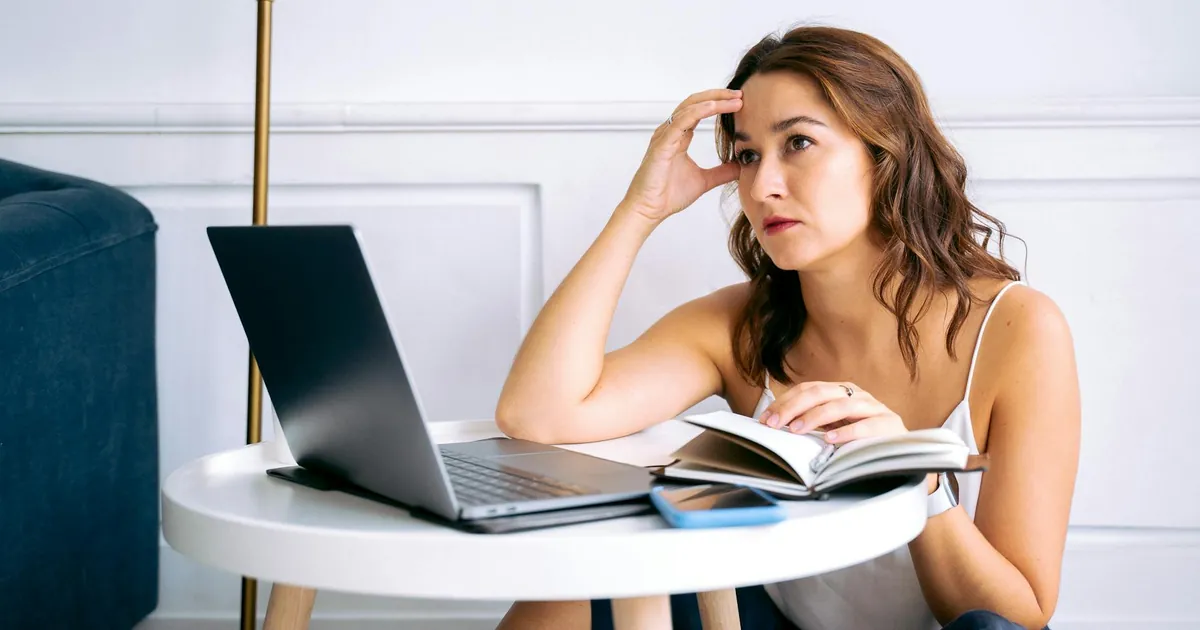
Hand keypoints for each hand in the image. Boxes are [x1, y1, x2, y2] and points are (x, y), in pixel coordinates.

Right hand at [620, 89, 742, 222]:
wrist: (649, 210)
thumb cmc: (667, 196)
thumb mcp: (704, 181)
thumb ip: (721, 172)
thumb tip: (741, 166)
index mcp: (678, 138)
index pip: (699, 111)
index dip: (718, 103)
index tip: (739, 101)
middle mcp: (670, 132)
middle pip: (695, 102)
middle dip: (718, 95)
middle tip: (739, 94)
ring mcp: (664, 137)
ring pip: (689, 107)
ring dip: (713, 100)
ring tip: (734, 100)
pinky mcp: (662, 145)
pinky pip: (681, 121)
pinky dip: (698, 111)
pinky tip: (714, 107)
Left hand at [757, 381, 907, 444]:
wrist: (901, 452)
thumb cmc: (862, 439)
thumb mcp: (834, 426)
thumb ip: (812, 422)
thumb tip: (775, 426)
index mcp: (840, 391)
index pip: (807, 389)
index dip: (785, 403)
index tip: (765, 420)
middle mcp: (856, 394)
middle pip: (819, 393)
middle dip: (793, 408)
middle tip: (775, 424)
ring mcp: (873, 407)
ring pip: (840, 405)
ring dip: (815, 417)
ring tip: (797, 430)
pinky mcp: (889, 424)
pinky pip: (865, 426)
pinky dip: (846, 432)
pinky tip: (830, 439)